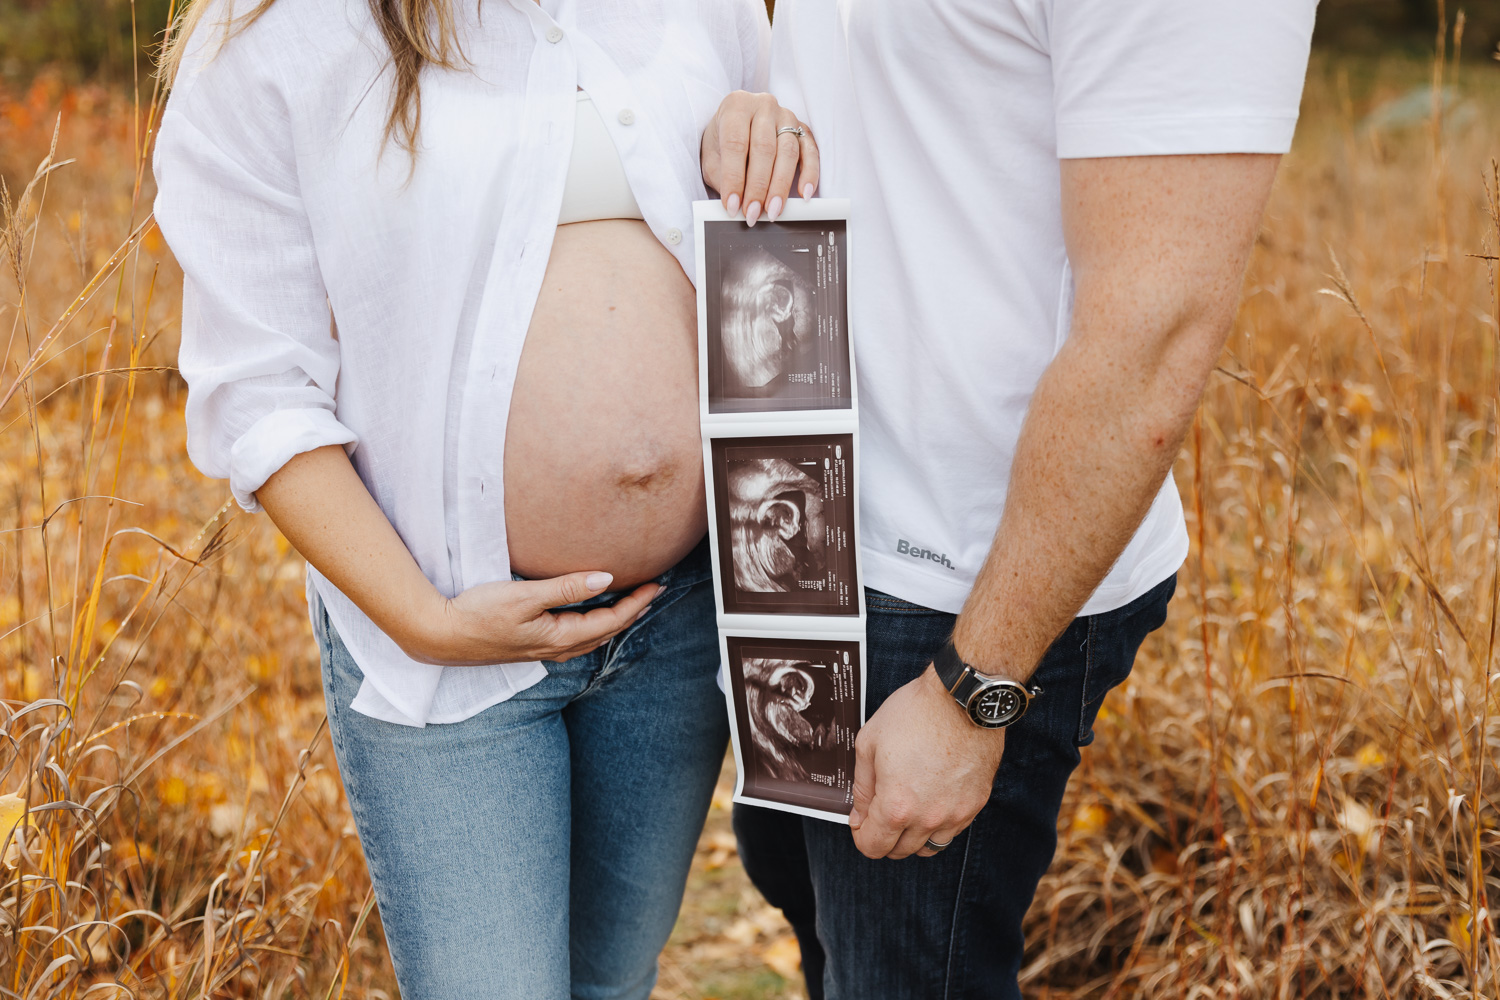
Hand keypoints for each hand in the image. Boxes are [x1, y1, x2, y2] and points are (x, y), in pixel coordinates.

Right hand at [399, 572, 659, 666]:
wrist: (441, 636)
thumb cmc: (479, 614)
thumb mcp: (525, 597)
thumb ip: (566, 588)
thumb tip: (606, 580)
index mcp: (559, 637)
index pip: (611, 621)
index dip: (636, 603)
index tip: (657, 585)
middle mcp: (556, 648)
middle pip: (606, 632)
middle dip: (632, 613)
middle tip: (653, 592)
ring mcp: (543, 650)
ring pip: (590, 637)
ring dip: (613, 621)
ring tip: (630, 603)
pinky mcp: (531, 646)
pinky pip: (574, 638)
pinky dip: (592, 626)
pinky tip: (589, 617)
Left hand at [701, 91, 819, 225]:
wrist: (737, 122)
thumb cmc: (723, 138)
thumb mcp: (711, 154)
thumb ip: (721, 177)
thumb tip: (735, 203)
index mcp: (737, 106)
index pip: (736, 144)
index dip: (734, 178)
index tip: (732, 205)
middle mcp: (764, 106)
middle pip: (764, 149)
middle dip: (758, 187)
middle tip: (753, 212)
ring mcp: (787, 116)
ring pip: (788, 152)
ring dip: (781, 186)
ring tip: (773, 210)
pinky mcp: (803, 129)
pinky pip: (811, 152)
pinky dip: (809, 174)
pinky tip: (804, 193)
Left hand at [848, 666, 1003, 859]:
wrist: (961, 698)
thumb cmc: (915, 714)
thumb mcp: (869, 743)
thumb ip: (862, 787)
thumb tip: (859, 815)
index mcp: (896, 806)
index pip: (873, 846)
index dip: (861, 835)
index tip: (862, 822)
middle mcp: (928, 818)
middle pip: (899, 851)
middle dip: (885, 836)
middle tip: (882, 809)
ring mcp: (955, 814)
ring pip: (928, 847)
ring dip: (913, 835)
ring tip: (909, 807)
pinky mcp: (976, 804)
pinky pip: (953, 830)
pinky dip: (939, 824)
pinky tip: (932, 799)